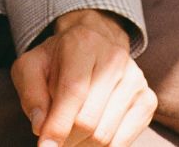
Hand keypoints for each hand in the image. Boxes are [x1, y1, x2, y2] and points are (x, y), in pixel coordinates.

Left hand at [11, 9, 156, 146]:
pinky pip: (124, 141)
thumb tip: (40, 127)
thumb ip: (31, 93)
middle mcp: (115, 58)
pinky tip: (90, 137)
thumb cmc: (58, 60)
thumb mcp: (32, 66)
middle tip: (56, 139)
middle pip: (89, 120)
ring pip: (105, 135)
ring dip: (82, 145)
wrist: (94, 43)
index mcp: (84, 43)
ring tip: (71, 134)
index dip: (58, 126)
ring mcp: (135, 79)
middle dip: (67, 138)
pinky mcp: (147, 100)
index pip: (74, 92)